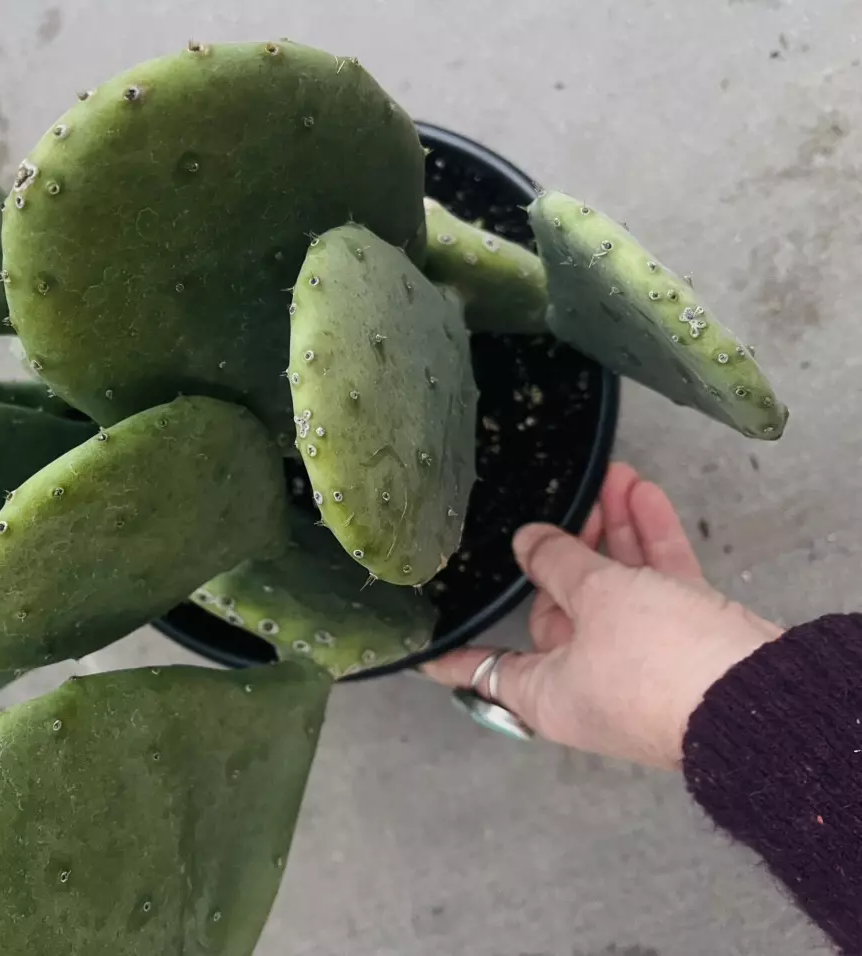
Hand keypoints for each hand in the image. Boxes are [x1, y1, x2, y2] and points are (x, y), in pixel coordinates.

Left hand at [424, 463, 782, 768]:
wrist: (756, 697)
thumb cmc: (655, 662)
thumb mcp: (595, 599)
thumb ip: (558, 564)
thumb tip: (530, 542)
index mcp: (546, 692)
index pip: (482, 668)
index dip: (449, 652)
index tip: (417, 641)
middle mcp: (586, 682)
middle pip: (560, 608)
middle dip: (570, 547)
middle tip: (569, 498)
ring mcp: (639, 663)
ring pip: (616, 589)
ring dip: (616, 531)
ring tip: (612, 474)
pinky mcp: (685, 644)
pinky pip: (659, 586)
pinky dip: (653, 542)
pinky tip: (644, 492)